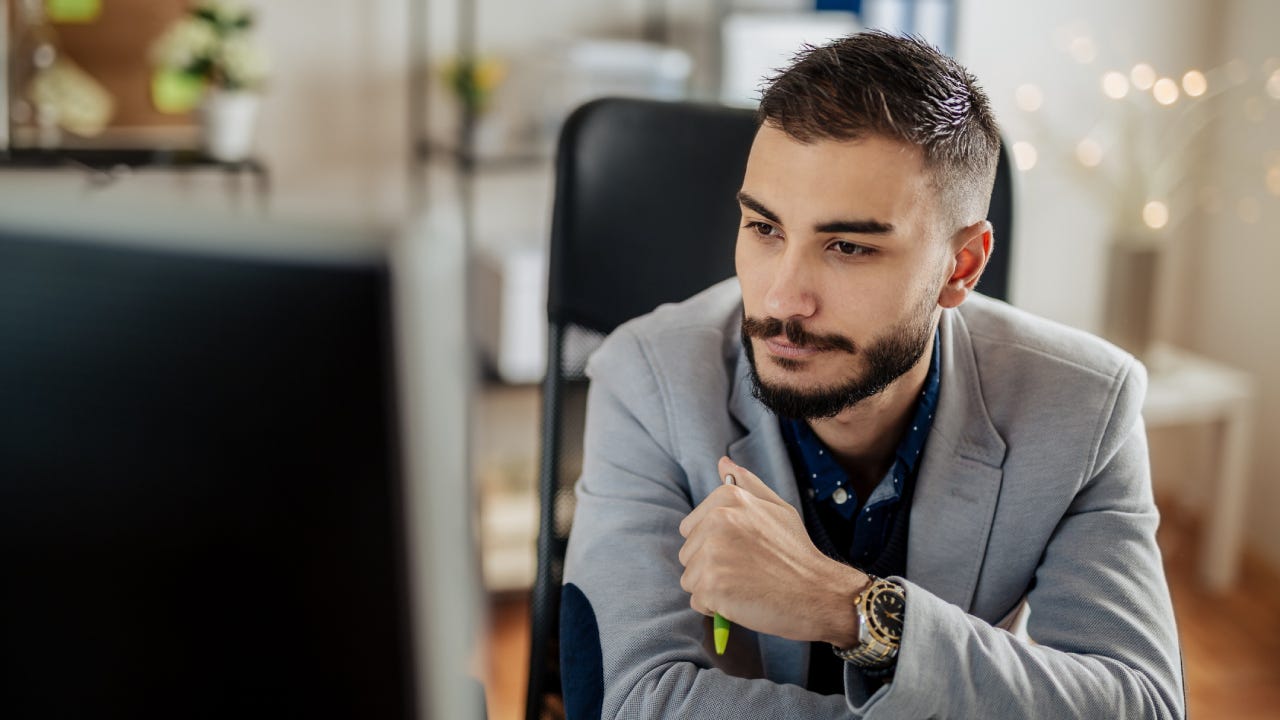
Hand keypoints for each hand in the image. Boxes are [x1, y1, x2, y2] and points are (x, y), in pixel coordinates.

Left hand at [678, 456, 867, 645]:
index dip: (715, 545)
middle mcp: (716, 520)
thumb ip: (748, 484)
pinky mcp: (711, 584)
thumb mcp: (778, 509)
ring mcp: (712, 552)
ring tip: (746, 585)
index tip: (743, 551)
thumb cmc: (797, 553)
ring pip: (690, 578)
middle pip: (688, 553)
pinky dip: (717, 608)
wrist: (818, 593)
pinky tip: (743, 601)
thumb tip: (723, 463)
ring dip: (713, 588)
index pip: (691, 528)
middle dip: (711, 567)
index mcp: (728, 498)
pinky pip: (698, 601)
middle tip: (747, 571)